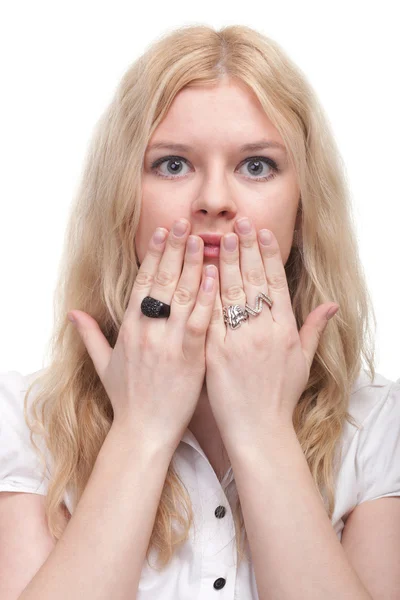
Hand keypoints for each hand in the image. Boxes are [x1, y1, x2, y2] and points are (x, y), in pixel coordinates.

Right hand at [67, 219, 217, 455]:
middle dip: (173, 249)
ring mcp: (169, 342)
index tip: (162, 232)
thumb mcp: (104, 365)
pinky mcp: (190, 357)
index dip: (153, 255)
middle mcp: (147, 330)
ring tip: (202, 239)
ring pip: (181, 295)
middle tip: (184, 223)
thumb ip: (91, 335)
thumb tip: (74, 313)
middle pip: (161, 281)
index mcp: (129, 329)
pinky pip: (200, 320)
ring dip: (192, 264)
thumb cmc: (127, 399)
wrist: (144, 432)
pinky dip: (206, 296)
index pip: (142, 282)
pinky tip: (215, 275)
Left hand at [204, 217, 338, 453]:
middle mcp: (263, 332)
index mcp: (285, 331)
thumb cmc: (280, 397)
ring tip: (218, 237)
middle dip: (245, 249)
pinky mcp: (215, 353)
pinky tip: (199, 273)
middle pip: (252, 282)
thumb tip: (332, 305)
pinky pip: (209, 317)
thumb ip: (314, 329)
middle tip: (238, 223)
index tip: (261, 232)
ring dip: (224, 263)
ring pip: (230, 294)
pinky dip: (204, 294)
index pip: (276, 283)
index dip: (268, 255)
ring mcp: (238, 341)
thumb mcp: (303, 361)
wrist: (258, 430)